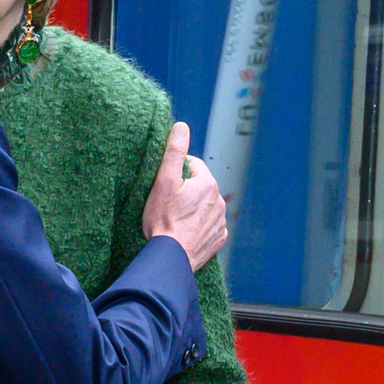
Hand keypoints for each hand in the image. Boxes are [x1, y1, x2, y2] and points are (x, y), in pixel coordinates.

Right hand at [141, 123, 227, 269]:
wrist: (171, 257)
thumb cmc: (164, 220)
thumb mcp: (164, 181)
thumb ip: (174, 151)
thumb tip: (181, 126)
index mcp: (207, 183)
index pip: (193, 165)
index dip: (177, 170)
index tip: (165, 181)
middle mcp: (219, 201)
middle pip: (200, 186)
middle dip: (186, 189)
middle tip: (168, 201)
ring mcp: (220, 222)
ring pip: (206, 205)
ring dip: (194, 207)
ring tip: (175, 217)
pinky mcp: (218, 239)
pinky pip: (210, 225)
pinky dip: (200, 225)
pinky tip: (186, 230)